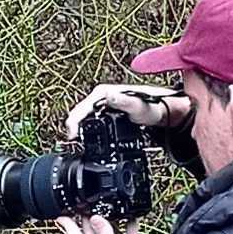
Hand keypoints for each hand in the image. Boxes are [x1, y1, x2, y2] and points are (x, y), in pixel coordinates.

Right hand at [65, 78, 187, 142]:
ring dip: (78, 127)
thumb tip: (107, 95)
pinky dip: (87, 127)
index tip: (72, 134)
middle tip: (70, 140)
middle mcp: (102, 96)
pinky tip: (85, 136)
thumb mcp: (136, 107)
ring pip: (85, 115)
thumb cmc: (151, 108)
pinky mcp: (107, 111)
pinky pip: (92, 119)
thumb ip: (122, 102)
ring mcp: (104, 103)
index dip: (75, 121)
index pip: (83, 107)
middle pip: (81, 111)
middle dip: (73, 125)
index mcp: (104, 93)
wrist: (162, 112)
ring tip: (74, 140)